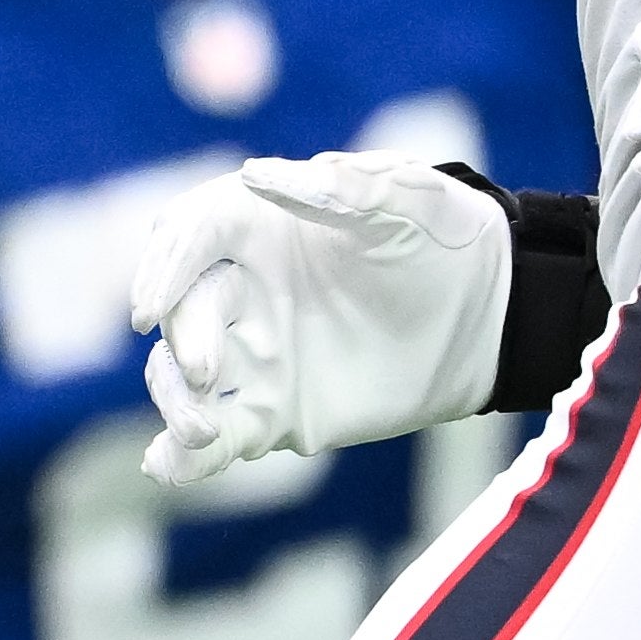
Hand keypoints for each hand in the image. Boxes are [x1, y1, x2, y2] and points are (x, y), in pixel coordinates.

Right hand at [129, 152, 510, 484]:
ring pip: (183, 376)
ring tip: (199, 431)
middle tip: (207, 370)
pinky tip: (165, 467)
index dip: (162, 269)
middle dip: (184, 340)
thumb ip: (343, 186)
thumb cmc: (446, 240)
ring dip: (175, 401)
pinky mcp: (273, 411)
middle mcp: (242, 289)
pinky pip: (217, 434)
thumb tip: (256, 173)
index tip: (150, 306)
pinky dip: (183, 455)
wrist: (490, 318)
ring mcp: (253, 353)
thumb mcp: (411, 201)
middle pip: (182, 312)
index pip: (188, 239)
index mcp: (258, 227)